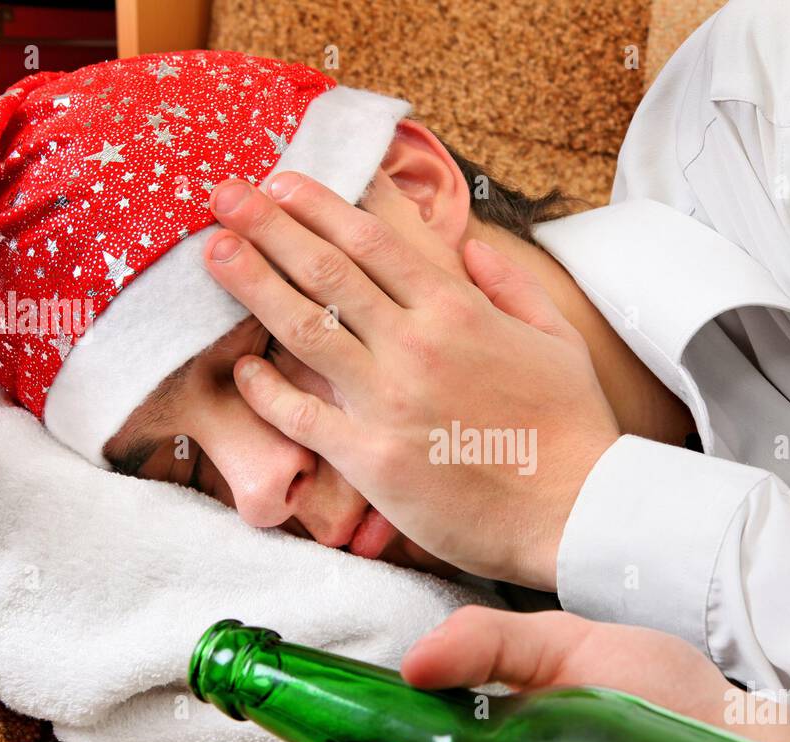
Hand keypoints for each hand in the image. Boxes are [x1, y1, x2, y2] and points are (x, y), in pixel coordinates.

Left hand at [203, 173, 620, 588]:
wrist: (576, 511)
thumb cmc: (571, 428)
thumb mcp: (557, 338)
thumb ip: (511, 286)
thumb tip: (472, 248)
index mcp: (459, 310)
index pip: (373, 242)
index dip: (319, 206)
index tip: (281, 183)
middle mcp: (416, 345)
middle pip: (327, 271)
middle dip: (268, 225)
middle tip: (224, 196)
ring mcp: (388, 402)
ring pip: (305, 328)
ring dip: (253, 284)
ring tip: (213, 252)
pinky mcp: (371, 459)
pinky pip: (302, 415)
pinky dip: (266, 390)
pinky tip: (241, 367)